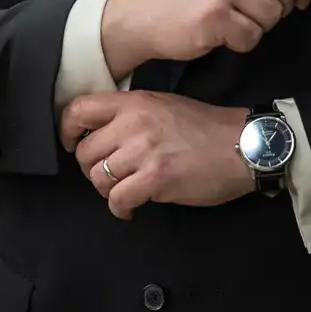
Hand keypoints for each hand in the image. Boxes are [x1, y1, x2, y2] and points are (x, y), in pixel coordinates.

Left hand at [61, 90, 252, 218]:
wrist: (243, 145)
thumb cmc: (206, 129)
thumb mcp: (164, 106)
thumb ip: (132, 116)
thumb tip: (101, 136)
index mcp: (135, 102)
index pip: (79, 110)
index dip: (67, 131)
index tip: (73, 145)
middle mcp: (134, 122)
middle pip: (84, 152)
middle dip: (93, 170)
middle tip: (112, 176)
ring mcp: (144, 150)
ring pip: (98, 178)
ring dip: (108, 191)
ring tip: (125, 191)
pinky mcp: (155, 178)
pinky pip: (117, 199)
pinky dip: (121, 209)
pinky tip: (132, 209)